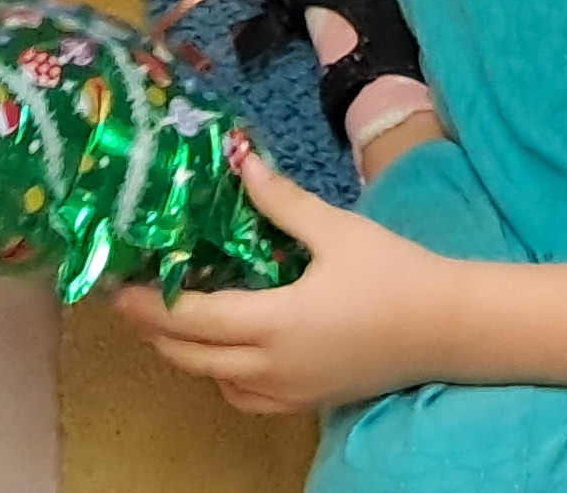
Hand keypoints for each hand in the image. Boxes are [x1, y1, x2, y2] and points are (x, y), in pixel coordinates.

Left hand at [114, 150, 461, 415]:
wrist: (445, 327)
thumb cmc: (394, 273)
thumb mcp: (338, 231)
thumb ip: (284, 203)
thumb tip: (244, 165)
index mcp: (274, 322)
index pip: (193, 319)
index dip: (151, 305)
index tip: (121, 287)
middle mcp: (270, 366)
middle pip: (191, 357)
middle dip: (156, 330)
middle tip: (135, 300)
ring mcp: (286, 390)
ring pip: (214, 382)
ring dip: (186, 355)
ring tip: (175, 320)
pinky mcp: (304, 401)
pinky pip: (244, 397)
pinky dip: (222, 376)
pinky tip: (229, 351)